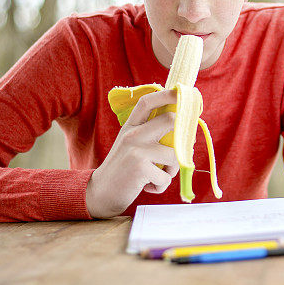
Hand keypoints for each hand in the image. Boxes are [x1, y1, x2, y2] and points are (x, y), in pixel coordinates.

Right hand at [85, 88, 179, 218]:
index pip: (147, 102)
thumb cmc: (123, 169)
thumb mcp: (131, 145)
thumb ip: (149, 133)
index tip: (180, 92)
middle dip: (182, 138)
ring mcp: (136, 150)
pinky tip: (149, 186)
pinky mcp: (139, 168)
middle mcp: (132, 134)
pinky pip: (166, 177)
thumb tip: (179, 125)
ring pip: (174, 154)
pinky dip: (162, 185)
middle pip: (170, 120)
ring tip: (159, 175)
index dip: (165, 94)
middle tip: (177, 152)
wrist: (101, 192)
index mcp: (131, 126)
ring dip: (172, 170)